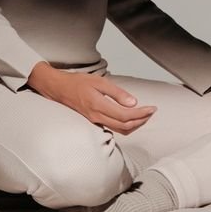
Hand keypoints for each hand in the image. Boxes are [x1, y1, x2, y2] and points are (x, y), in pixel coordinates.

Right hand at [28, 62, 157, 134]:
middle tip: (151, 111)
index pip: (126, 115)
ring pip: (120, 130)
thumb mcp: (98, 82)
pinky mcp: (94, 122)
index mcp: (99, 106)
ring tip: (145, 114)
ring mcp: (95, 121)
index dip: (141, 114)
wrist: (58, 89)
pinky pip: (114, 128)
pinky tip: (131, 117)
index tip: (152, 108)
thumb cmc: (77, 83)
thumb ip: (116, 93)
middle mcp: (97, 117)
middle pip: (125, 126)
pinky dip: (126, 125)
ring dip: (135, 124)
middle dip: (142, 120)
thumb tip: (133, 103)